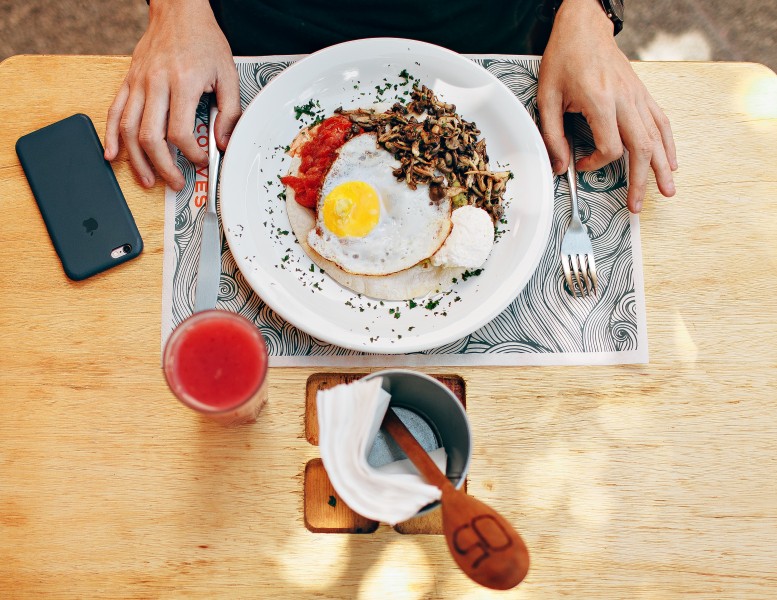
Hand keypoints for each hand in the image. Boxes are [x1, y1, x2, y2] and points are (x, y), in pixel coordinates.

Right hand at [104, 0, 240, 190]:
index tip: (201, 160)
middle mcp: (156, 83)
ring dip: (137, 160)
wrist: (179, 11)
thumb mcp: (228, 74)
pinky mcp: (128, 81)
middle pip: (151, 136)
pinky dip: (111, 136)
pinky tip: (112, 154)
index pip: (180, 131)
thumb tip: (222, 142)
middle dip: (163, 166)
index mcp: (183, 82)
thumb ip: (229, 111)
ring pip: (129, 129)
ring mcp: (138, 82)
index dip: (191, 153)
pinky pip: (114, 112)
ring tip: (148, 180)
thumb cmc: (204, 41)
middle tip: (175, 182)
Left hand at [537, 0, 677, 212]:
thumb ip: (552, 135)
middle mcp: (625, 100)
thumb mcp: (547, 98)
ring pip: (656, 137)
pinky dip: (667, 144)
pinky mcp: (642, 94)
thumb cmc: (564, 59)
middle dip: (641, 180)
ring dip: (661, 167)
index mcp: (601, 101)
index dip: (596, 163)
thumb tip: (560, 166)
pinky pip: (661, 122)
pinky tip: (670, 162)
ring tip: (667, 191)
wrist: (583, 28)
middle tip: (637, 205)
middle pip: (641, 148)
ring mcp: (638, 97)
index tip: (581, 166)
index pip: (610, 147)